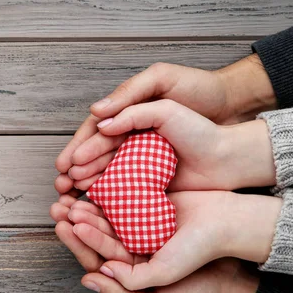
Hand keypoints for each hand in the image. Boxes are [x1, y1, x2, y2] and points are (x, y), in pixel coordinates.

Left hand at [51, 196, 258, 292]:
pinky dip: (112, 193)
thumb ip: (125, 291)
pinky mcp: (153, 210)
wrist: (230, 244)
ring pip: (110, 217)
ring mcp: (143, 230)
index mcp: (130, 274)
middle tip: (59, 205)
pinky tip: (98, 181)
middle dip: (78, 221)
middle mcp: (133, 252)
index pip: (96, 259)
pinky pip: (128, 201)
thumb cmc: (197, 286)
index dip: (79, 243)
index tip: (64, 226)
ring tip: (72, 192)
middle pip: (99, 236)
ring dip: (91, 206)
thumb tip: (91, 277)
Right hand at [55, 54, 275, 193]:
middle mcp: (132, 138)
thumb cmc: (200, 106)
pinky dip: (107, 196)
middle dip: (77, 169)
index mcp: (131, 113)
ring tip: (71, 196)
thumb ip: (130, 100)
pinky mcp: (152, 181)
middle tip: (61, 184)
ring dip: (87, 183)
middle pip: (97, 153)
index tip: (66, 163)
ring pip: (106, 172)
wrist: (231, 142)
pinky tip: (93, 204)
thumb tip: (98, 115)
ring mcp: (141, 161)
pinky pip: (124, 188)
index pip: (98, 130)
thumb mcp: (163, 88)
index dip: (80, 147)